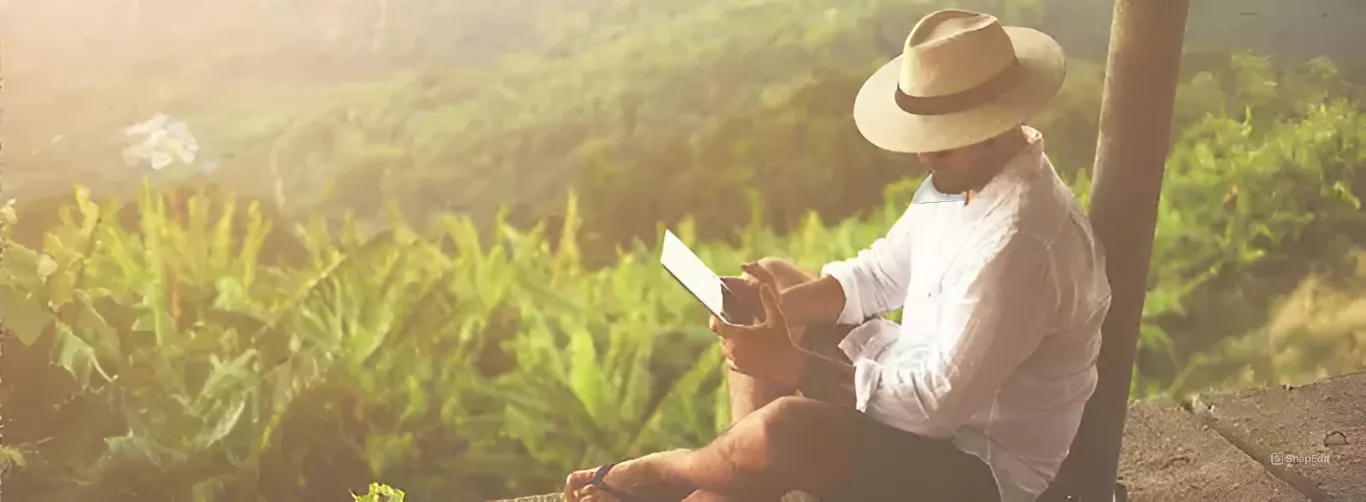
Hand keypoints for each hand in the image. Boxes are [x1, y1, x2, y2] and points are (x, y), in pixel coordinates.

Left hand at [713, 263, 804, 386]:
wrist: (789, 367)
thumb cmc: (783, 340)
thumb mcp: (777, 318)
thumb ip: (768, 301)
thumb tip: (763, 286)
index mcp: (739, 334)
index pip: (719, 325)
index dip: (717, 319)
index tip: (718, 315)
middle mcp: (734, 348)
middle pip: (722, 336)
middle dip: (726, 331)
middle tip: (731, 324)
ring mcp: (735, 360)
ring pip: (725, 348)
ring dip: (729, 342)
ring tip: (739, 336)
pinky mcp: (739, 368)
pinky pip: (730, 359)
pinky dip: (734, 354)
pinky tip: (743, 349)